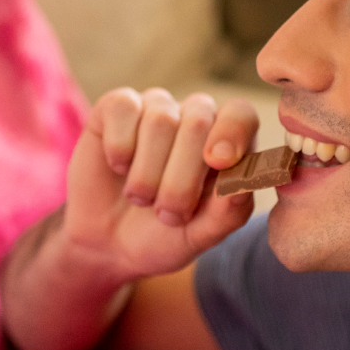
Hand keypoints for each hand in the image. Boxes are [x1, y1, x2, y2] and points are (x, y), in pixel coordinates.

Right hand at [59, 88, 260, 282]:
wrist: (107, 243)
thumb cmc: (163, 235)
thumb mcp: (199, 236)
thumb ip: (227, 212)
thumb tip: (242, 185)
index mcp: (228, 143)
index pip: (241, 115)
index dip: (232, 133)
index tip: (218, 164)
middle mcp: (195, 117)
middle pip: (199, 123)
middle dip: (180, 179)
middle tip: (167, 215)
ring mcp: (156, 107)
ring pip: (160, 121)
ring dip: (147, 174)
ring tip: (141, 198)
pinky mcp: (118, 106)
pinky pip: (123, 108)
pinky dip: (120, 146)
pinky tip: (119, 167)